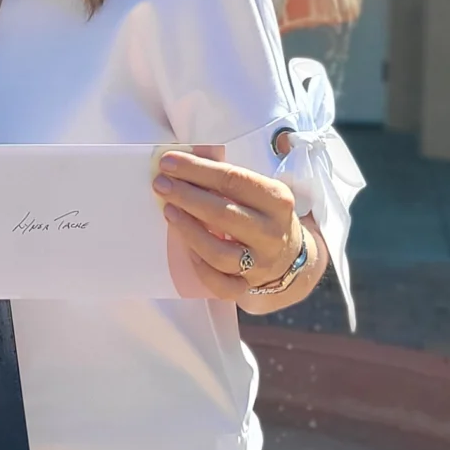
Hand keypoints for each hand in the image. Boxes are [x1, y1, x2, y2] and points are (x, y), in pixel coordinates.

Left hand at [153, 149, 303, 307]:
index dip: (197, 170)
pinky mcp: (247, 287)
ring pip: (218, 252)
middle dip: (186, 196)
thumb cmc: (263, 214)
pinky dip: (199, 267)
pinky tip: (186, 248)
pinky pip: (218, 283)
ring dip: (188, 230)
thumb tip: (185, 162)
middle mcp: (272, 233)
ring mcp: (260, 264)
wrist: (289, 255)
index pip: (233, 180)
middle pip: (223, 214)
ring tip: (168, 211)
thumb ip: (228, 178)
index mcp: (277, 201)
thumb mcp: (260, 190)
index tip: (168, 162)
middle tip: (161, 185)